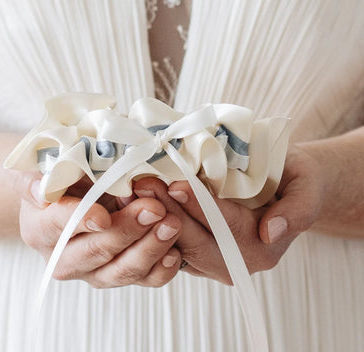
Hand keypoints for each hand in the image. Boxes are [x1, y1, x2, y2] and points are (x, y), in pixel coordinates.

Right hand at [18, 174, 181, 287]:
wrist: (77, 198)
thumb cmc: (66, 180)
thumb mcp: (51, 170)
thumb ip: (47, 177)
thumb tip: (40, 190)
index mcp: (41, 229)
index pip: (57, 226)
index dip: (80, 221)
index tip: (102, 217)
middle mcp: (65, 258)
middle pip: (96, 251)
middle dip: (127, 230)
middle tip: (153, 209)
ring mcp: (95, 271)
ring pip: (121, 271)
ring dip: (149, 249)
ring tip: (171, 225)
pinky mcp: (121, 273)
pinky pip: (143, 280)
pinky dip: (161, 270)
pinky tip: (174, 253)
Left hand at [132, 145, 324, 284]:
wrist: (280, 185)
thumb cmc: (291, 179)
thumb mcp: (306, 186)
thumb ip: (298, 210)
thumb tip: (270, 232)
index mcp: (263, 246)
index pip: (228, 228)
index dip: (202, 207)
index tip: (177, 185)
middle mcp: (236, 262)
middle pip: (196, 242)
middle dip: (169, 212)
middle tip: (145, 185)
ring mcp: (212, 260)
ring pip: (178, 245)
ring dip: (154, 219)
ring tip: (135, 192)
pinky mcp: (195, 253)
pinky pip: (171, 243)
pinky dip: (152, 224)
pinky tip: (137, 202)